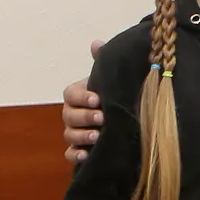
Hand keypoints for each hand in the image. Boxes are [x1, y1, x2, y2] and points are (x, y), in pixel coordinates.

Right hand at [62, 40, 105, 162]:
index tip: (98, 99)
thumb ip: (103, 62)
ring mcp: (76, 132)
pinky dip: (75, 155)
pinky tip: (86, 155)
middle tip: (102, 117)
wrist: (131, 119)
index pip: (70, 94)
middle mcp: (73, 114)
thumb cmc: (116, 95)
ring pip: (69, 134)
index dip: (81, 97)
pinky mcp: (81, 150)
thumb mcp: (112, 79)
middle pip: (69, 115)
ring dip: (81, 136)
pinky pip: (70, 154)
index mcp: (78, 95)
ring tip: (97, 137)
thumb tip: (97, 43)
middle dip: (84, 117)